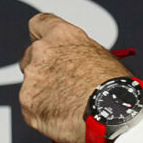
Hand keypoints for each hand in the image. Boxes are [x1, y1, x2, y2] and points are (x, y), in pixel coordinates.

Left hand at [18, 12, 137, 142]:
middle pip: (30, 56)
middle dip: (41, 69)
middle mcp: (42, 52)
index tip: (43, 43)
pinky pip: (31, 109)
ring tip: (68, 106)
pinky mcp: (28, 104)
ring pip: (30, 85)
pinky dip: (42, 114)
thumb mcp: (101, 56)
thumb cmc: (114, 87)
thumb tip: (76, 63)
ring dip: (43, 93)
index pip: (39, 24)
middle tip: (59, 83)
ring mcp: (32, 79)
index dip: (40, 36)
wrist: (112, 114)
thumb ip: (78, 54)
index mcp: (63, 35)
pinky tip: (62, 118)